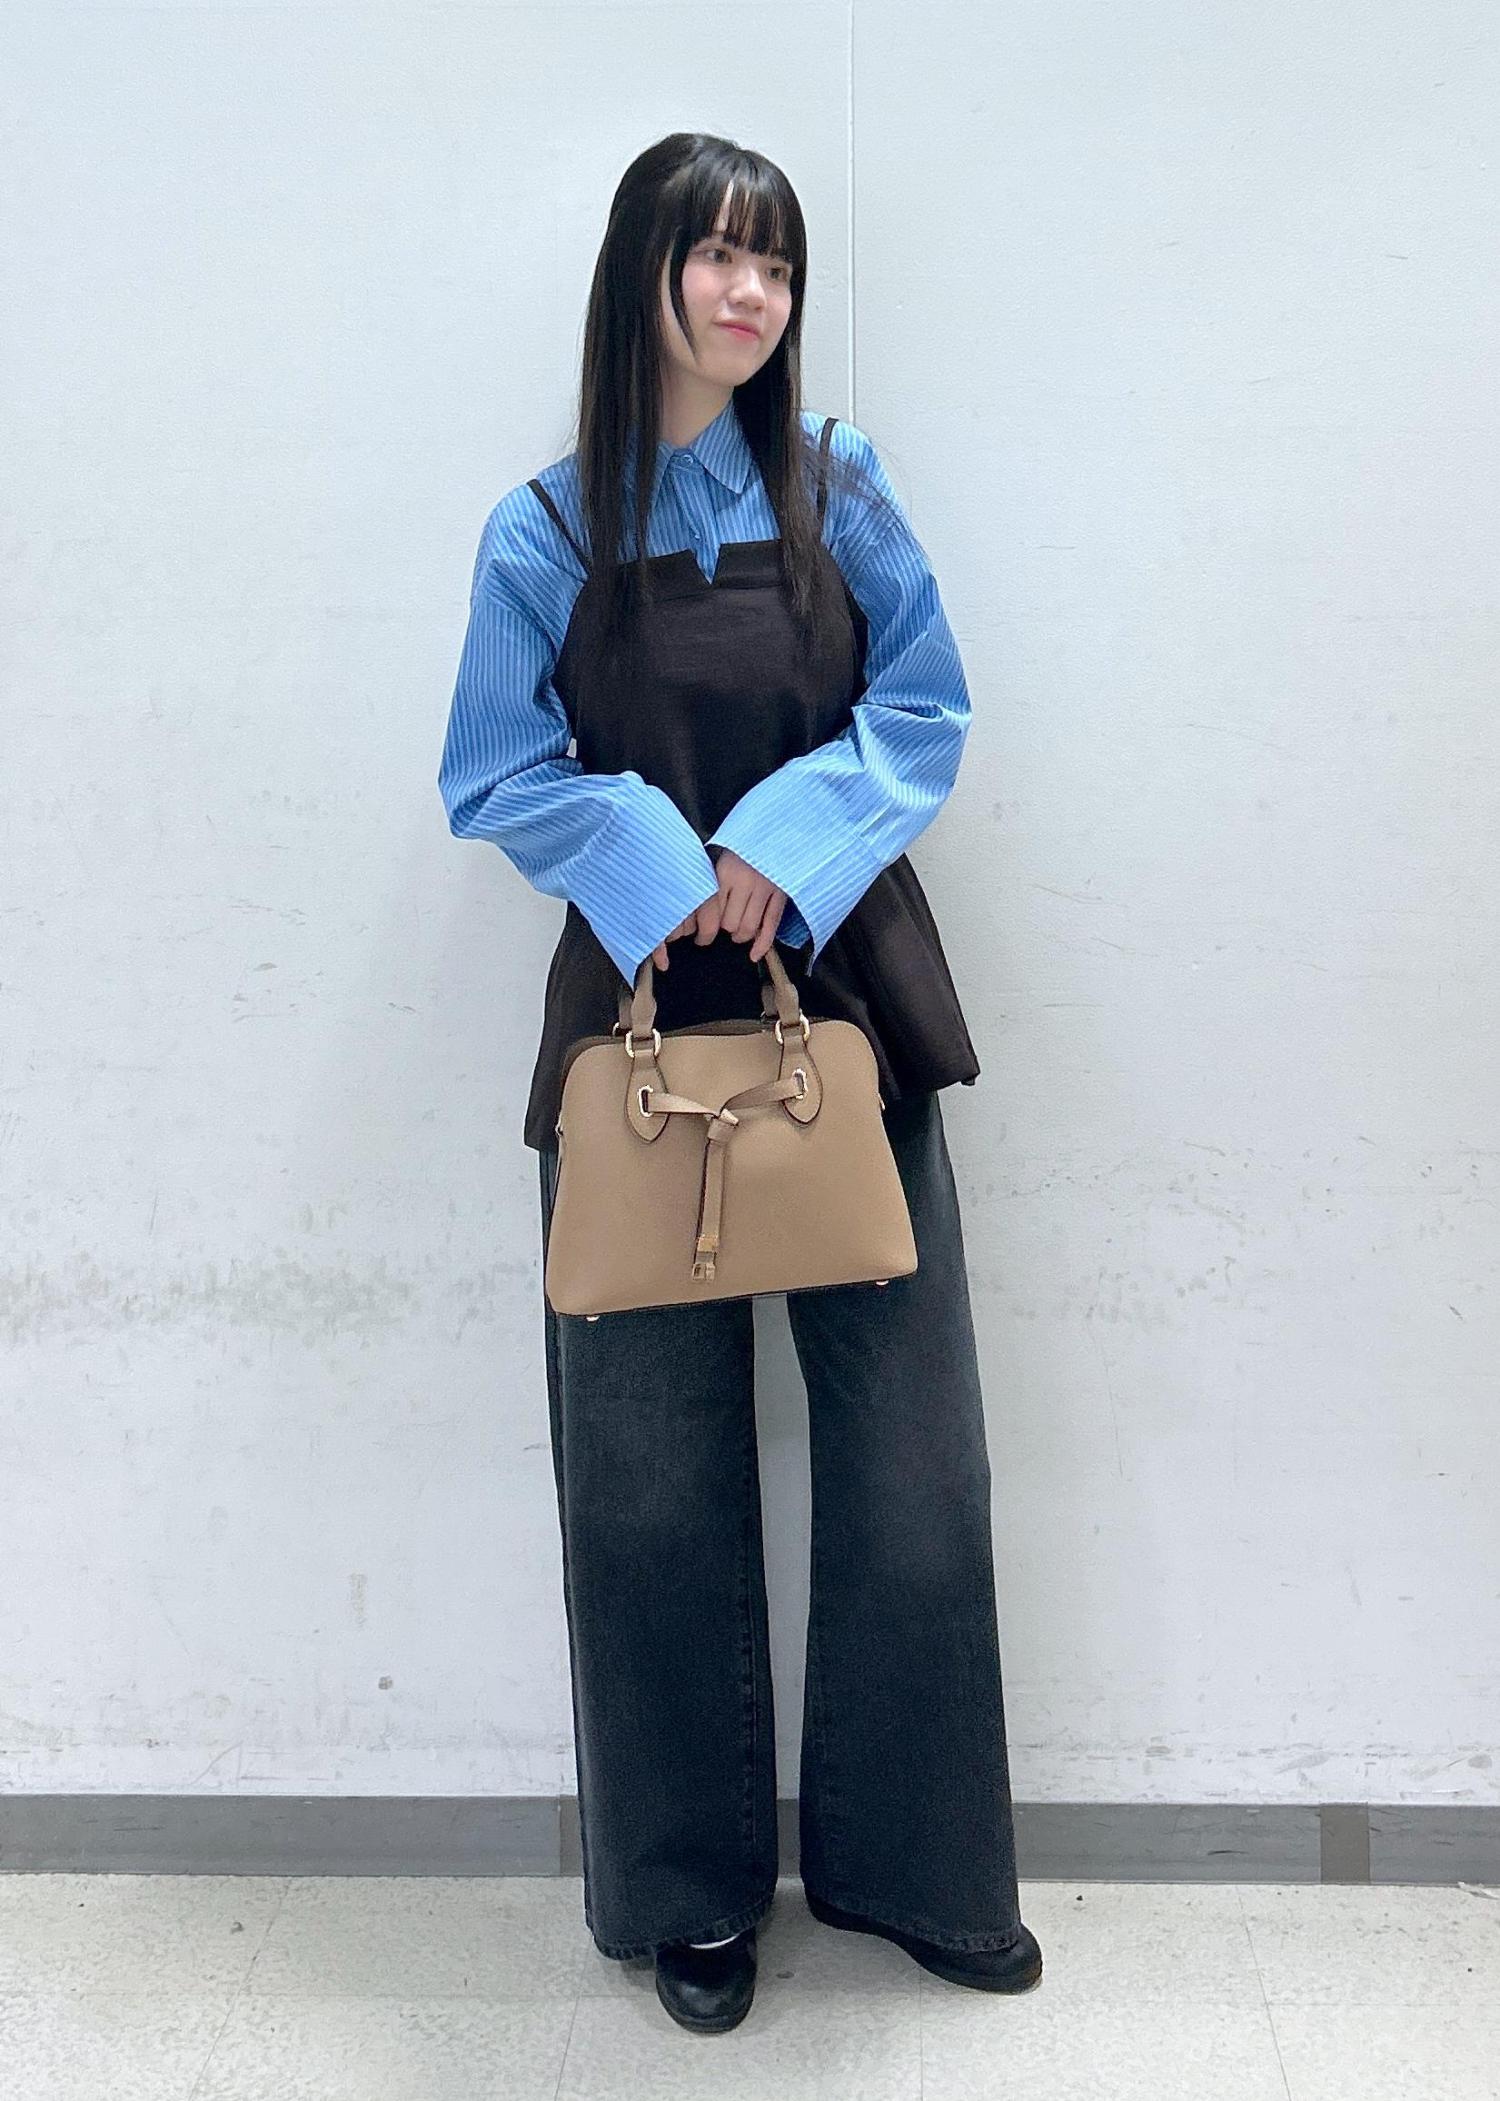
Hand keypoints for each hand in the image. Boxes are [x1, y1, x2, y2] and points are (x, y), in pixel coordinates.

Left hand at [650, 847, 786, 968]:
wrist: (776, 829)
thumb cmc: (742, 845)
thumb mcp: (720, 856)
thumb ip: (710, 880)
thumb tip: (692, 909)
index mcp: (724, 872)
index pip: (710, 912)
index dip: (704, 931)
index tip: (700, 938)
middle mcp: (744, 881)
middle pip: (729, 923)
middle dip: (725, 931)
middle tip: (723, 930)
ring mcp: (765, 888)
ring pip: (748, 928)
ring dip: (741, 936)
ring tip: (738, 934)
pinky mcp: (781, 894)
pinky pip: (771, 925)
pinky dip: (763, 944)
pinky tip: (754, 954)